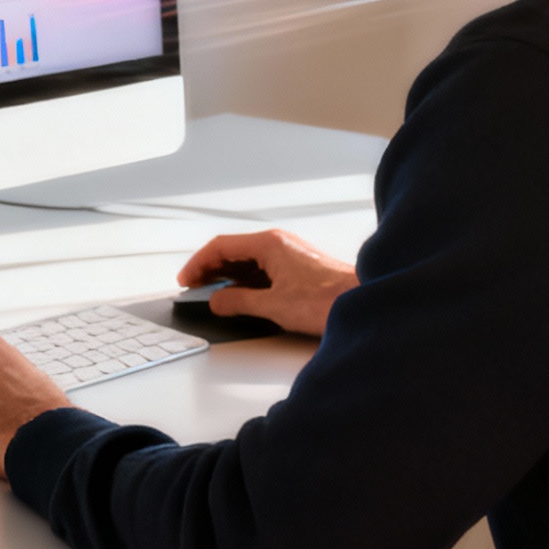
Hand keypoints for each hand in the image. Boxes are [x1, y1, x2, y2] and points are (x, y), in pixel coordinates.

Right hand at [176, 229, 358, 337]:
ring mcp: (288, 254)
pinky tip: (240, 295)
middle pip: (233, 251)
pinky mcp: (297, 267)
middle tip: (194, 288)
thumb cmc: (327, 299)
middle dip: (210, 269)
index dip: (198, 264)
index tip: (186, 280)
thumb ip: (238, 302)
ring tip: (213, 294)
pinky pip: (262, 268)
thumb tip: (218, 301)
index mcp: (269, 244)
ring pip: (247, 260)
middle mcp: (278, 243)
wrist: (361, 301)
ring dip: (227, 275)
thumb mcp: (273, 305)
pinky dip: (244, 280)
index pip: (221, 247)